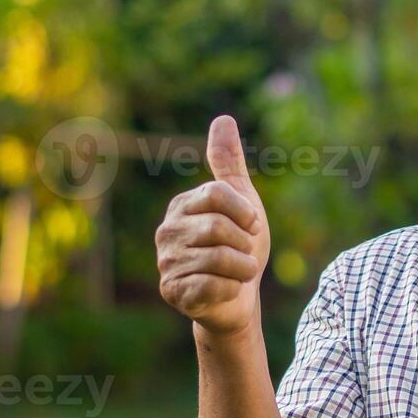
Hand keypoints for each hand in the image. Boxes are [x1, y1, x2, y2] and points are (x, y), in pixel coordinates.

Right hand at [156, 115, 269, 335]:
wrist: (238, 298)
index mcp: (182, 205)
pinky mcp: (172, 291)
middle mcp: (166, 231)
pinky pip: (213, 285)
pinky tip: (226, 289)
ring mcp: (166, 262)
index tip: (251, 225)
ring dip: (243, 268)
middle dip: (245, 244)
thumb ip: (228, 162)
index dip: (244, 212)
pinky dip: (232, 288)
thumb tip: (223, 118)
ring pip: (220, 258)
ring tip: (238, 272)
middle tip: (243, 254)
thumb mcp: (241, 200)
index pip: (217, 194)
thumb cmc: (239, 246)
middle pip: (219, 227)